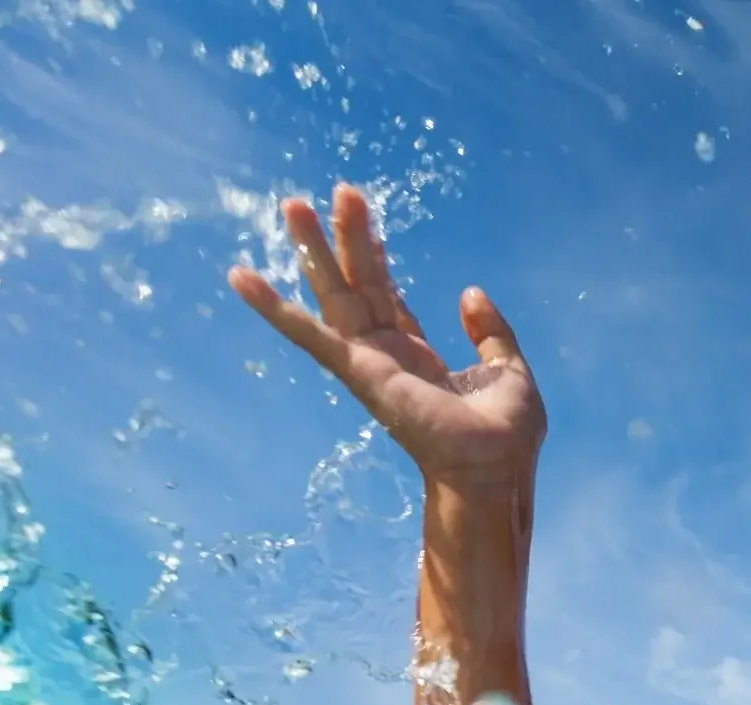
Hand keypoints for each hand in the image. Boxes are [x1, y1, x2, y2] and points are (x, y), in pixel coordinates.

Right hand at [228, 183, 544, 493]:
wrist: (496, 467)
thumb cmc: (507, 435)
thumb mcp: (509, 369)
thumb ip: (491, 331)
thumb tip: (469, 292)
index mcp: (419, 357)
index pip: (389, 298)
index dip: (379, 260)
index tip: (370, 224)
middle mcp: (387, 356)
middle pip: (360, 285)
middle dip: (347, 239)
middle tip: (339, 191)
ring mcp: (368, 362)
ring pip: (335, 294)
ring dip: (314, 249)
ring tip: (294, 203)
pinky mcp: (358, 371)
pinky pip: (308, 335)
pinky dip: (273, 307)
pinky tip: (242, 277)